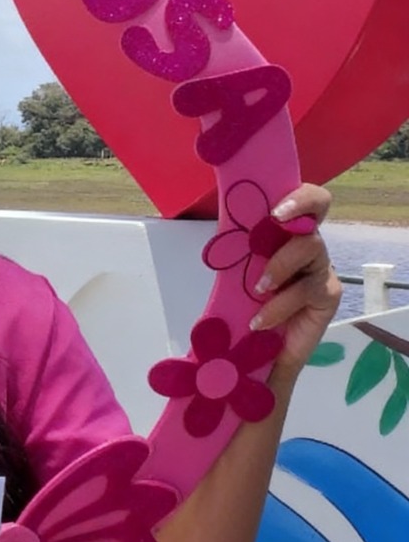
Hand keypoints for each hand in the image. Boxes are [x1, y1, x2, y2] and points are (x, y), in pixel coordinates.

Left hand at [248, 183, 342, 370]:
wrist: (261, 346)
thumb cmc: (245, 299)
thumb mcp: (235, 272)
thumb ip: (233, 249)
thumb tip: (214, 231)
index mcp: (286, 229)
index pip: (307, 199)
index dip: (299, 195)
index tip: (275, 206)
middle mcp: (306, 242)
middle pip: (317, 206)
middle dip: (296, 206)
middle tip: (273, 218)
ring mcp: (320, 267)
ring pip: (309, 247)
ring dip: (279, 264)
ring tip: (258, 288)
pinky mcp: (327, 295)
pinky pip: (307, 290)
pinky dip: (280, 305)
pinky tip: (259, 320)